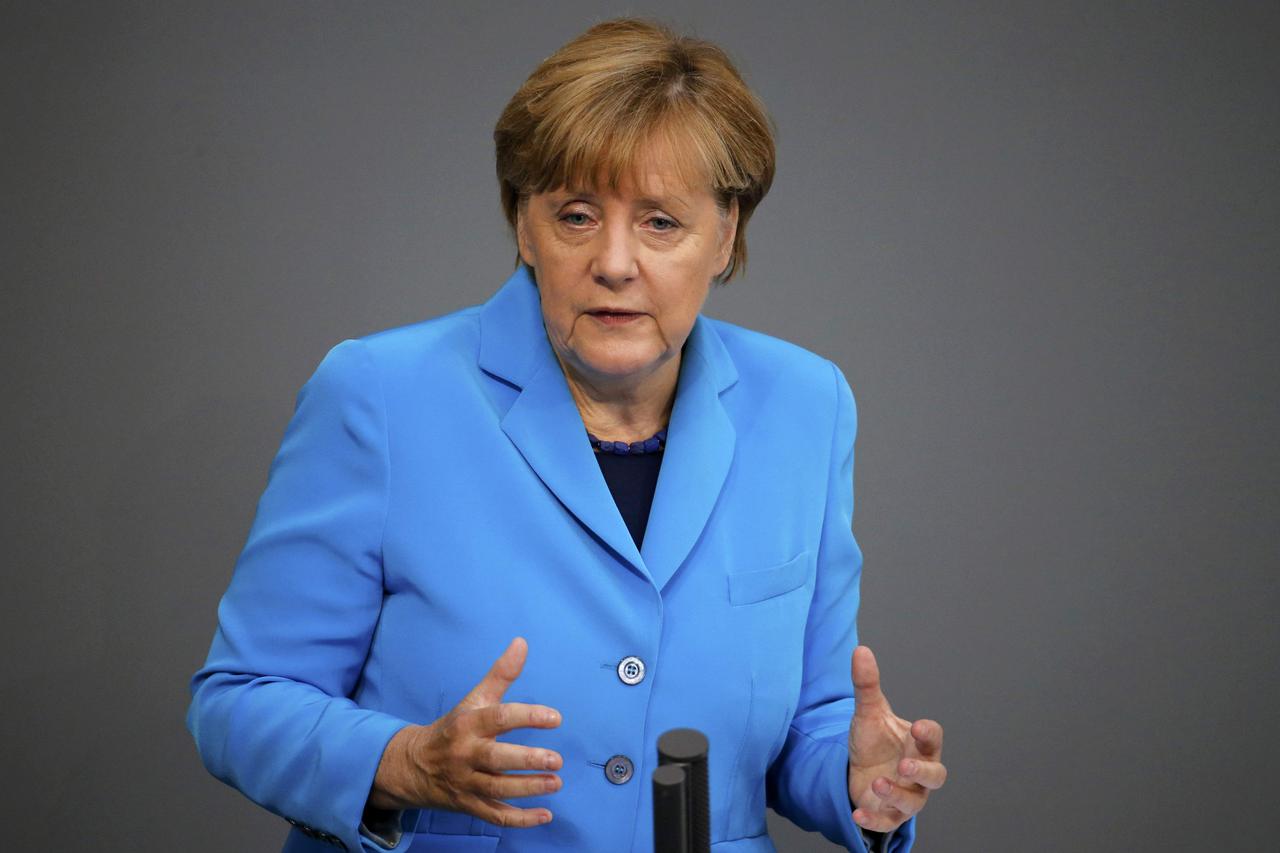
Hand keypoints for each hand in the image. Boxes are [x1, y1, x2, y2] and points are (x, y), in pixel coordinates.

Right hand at [368, 636, 563, 827]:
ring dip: (529, 789)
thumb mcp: (474, 698)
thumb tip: (522, 642)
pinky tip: (546, 815)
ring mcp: (466, 782)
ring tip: (556, 783)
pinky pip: (495, 816)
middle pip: (496, 760)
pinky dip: (520, 819)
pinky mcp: (469, 805)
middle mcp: (465, 754)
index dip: (527, 717)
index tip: (556, 718)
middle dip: (527, 761)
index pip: (498, 718)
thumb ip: (501, 674)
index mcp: (468, 724)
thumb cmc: (454, 727)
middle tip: (556, 760)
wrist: (413, 764)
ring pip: (497, 791)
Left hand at [846, 645, 945, 832]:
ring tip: (878, 784)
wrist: (858, 771)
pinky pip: (887, 822)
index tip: (918, 726)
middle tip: (904, 765)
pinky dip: (874, 819)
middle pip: (935, 776)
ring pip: (913, 802)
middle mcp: (919, 772)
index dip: (928, 733)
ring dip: (897, 794)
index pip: (933, 738)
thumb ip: (867, 685)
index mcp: (919, 744)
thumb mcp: (868, 713)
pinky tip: (858, 814)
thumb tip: (860, 650)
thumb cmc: (874, 742)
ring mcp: (906, 796)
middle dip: (922, 771)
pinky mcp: (889, 815)